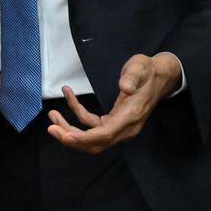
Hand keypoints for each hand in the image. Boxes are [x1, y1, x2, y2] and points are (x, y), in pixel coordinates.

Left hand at [47, 52, 182, 153]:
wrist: (159, 77)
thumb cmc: (147, 71)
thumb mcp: (140, 68)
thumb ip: (132, 77)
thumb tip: (125, 87)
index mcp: (131, 117)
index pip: (105, 135)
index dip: (84, 138)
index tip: (65, 136)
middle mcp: (126, 128)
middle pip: (96, 143)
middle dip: (72, 138)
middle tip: (51, 128)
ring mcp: (120, 127)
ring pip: (92, 137)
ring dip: (71, 129)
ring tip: (53, 115)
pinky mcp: (114, 122)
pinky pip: (93, 125)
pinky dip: (78, 115)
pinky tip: (69, 97)